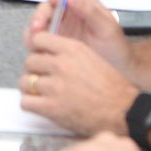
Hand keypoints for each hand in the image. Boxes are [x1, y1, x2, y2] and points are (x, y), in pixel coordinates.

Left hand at [21, 32, 138, 136]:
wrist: (125, 111)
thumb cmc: (114, 88)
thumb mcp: (93, 58)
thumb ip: (69, 54)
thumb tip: (49, 54)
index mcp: (72, 49)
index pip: (38, 39)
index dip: (37, 49)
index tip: (40, 56)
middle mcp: (61, 64)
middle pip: (30, 61)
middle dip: (34, 70)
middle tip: (42, 78)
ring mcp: (55, 86)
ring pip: (25, 82)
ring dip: (30, 88)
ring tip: (40, 93)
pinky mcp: (51, 107)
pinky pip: (26, 102)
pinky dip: (30, 104)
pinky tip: (40, 105)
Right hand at [25, 0, 132, 70]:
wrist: (118, 72)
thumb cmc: (116, 47)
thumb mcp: (107, 28)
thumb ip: (90, 11)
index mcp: (81, 2)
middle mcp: (66, 12)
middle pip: (45, 4)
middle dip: (40, 13)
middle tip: (39, 25)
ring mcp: (58, 28)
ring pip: (37, 21)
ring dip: (34, 28)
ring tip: (37, 38)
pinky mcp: (52, 44)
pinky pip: (37, 39)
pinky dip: (33, 42)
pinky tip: (38, 48)